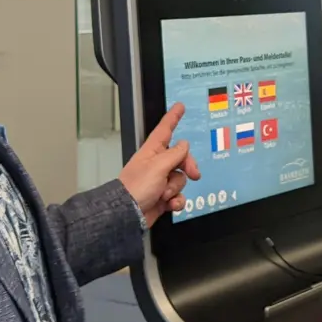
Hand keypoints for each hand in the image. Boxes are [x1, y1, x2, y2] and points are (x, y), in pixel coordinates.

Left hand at [119, 103, 200, 227]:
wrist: (128, 214)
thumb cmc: (136, 188)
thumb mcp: (158, 166)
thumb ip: (175, 154)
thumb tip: (184, 145)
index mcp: (152, 152)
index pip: (165, 129)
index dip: (173, 117)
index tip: (180, 107)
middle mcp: (157, 164)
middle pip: (181, 157)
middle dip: (188, 167)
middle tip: (193, 174)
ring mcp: (160, 181)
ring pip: (181, 179)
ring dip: (176, 188)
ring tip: (164, 194)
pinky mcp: (163, 197)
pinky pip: (179, 195)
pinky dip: (177, 201)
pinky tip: (170, 204)